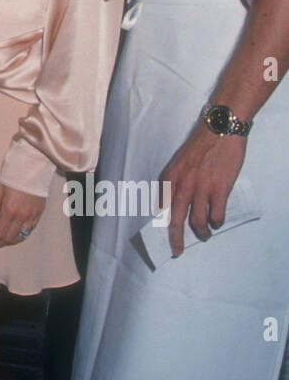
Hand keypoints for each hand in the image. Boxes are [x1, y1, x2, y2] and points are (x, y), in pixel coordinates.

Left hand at [0, 181, 45, 248]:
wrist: (31, 167)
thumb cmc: (12, 176)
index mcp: (9, 210)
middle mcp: (22, 216)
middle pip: (10, 238)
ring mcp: (32, 216)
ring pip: (21, 237)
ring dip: (10, 241)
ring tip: (2, 241)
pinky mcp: (39, 213)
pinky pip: (30, 230)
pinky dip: (21, 235)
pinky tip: (15, 234)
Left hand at [159, 122, 245, 256]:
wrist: (218, 129)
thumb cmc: (200, 144)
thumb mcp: (179, 161)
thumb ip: (176, 181)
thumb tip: (174, 201)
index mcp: (169, 177)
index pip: (160, 208)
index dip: (161, 225)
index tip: (163, 236)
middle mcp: (182, 185)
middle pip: (175, 220)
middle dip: (175, 239)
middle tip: (177, 250)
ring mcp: (201, 188)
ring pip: (197, 221)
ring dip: (201, 232)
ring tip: (205, 234)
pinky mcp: (220, 188)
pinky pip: (216, 214)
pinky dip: (217, 222)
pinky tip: (217, 221)